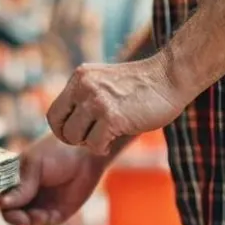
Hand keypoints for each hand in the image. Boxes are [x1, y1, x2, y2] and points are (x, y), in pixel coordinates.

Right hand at [0, 136, 109, 224]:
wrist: (86, 153)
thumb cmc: (56, 152)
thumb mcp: (34, 166)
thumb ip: (21, 186)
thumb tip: (0, 202)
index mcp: (13, 179)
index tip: (0, 202)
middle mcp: (23, 194)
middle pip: (10, 212)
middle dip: (13, 217)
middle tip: (19, 218)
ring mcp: (38, 204)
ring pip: (24, 222)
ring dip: (28, 223)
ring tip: (38, 216)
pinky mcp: (55, 214)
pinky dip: (41, 224)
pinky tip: (45, 216)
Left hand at [48, 53, 188, 154]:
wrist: (170, 77)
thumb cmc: (140, 86)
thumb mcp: (104, 83)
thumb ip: (85, 97)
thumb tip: (67, 127)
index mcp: (80, 77)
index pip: (53, 112)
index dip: (62, 129)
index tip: (78, 134)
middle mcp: (84, 87)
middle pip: (60, 128)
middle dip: (74, 139)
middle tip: (92, 138)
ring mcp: (97, 101)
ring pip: (75, 137)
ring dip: (89, 143)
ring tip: (105, 137)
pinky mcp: (112, 117)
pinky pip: (94, 145)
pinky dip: (102, 148)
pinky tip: (114, 140)